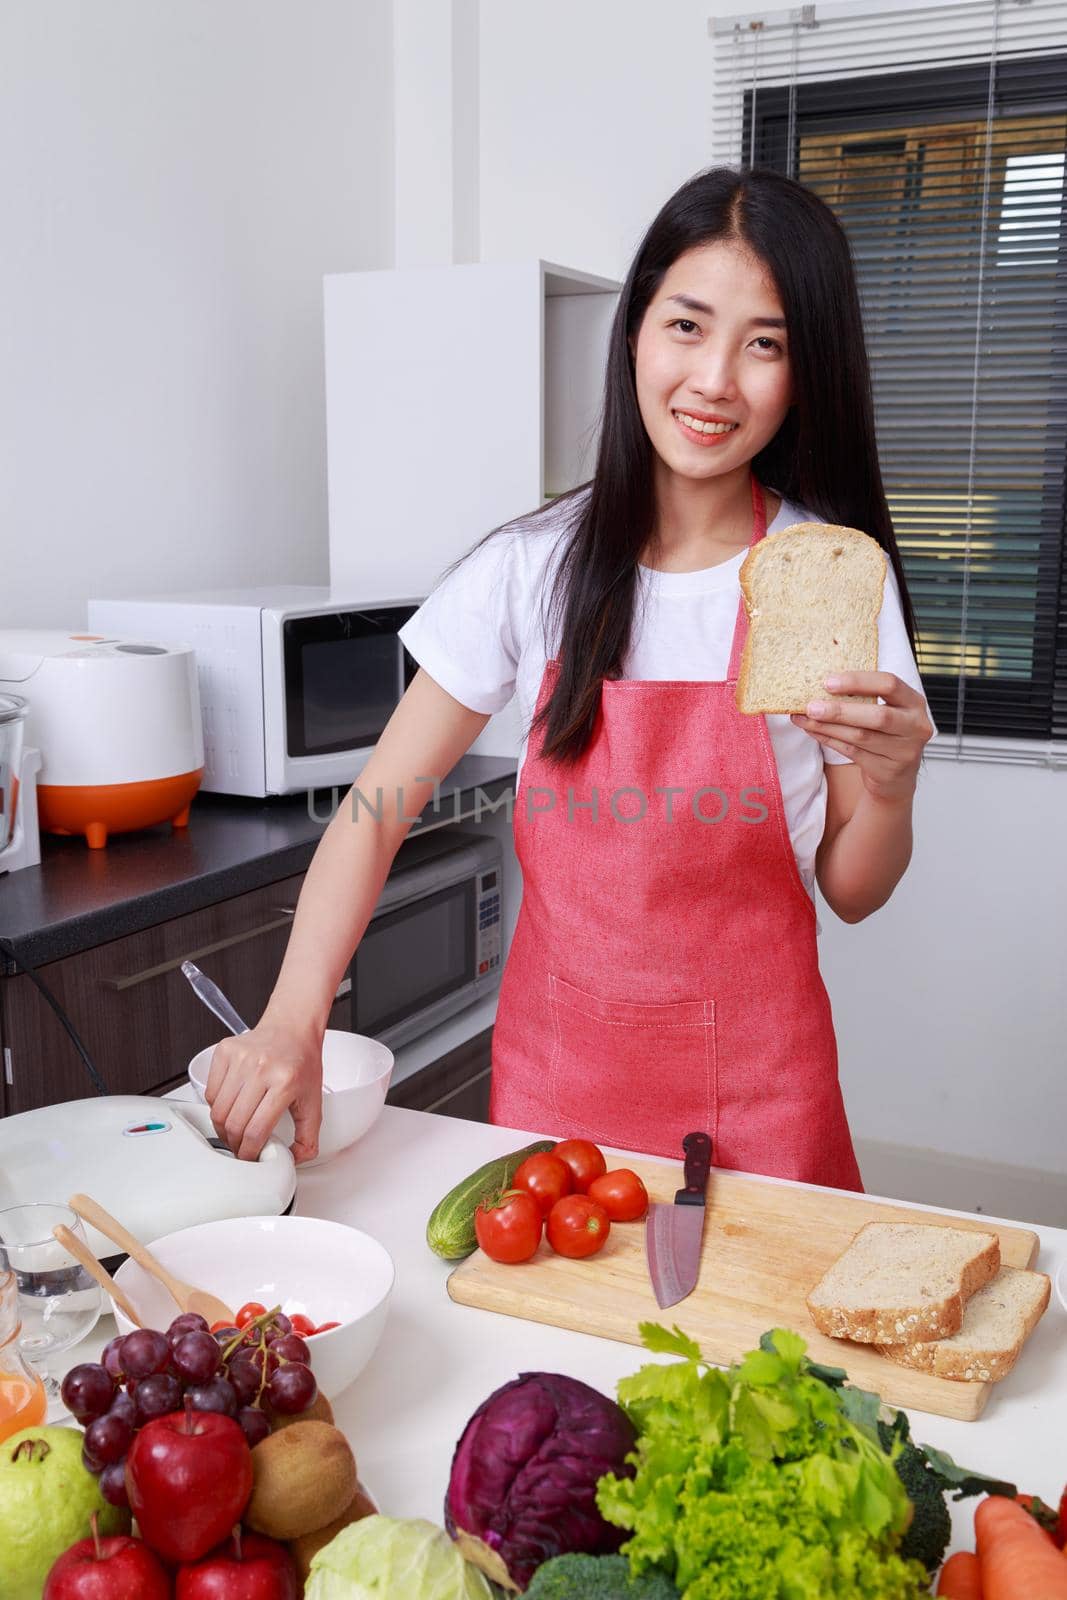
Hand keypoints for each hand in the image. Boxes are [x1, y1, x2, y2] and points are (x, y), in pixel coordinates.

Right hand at [204, 1016, 323, 1162]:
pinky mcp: (225, 1051)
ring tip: (234, 1129)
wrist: (292, 1027)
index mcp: (285, 1082)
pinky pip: (210, 1092)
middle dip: (234, 1144)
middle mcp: (261, 1068)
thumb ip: (309, 1136)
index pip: (256, 1130)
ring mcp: (240, 1058)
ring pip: (217, 1110)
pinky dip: (216, 1106)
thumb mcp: (314, 1101)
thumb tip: (295, 1159)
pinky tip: (231, 1105)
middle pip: (233, 1123)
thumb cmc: (302, 1062)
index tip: (249, 1157)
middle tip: (240, 1147)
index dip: (249, 1152)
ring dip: (223, 1128)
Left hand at [790, 671, 934, 801]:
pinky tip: (813, 731)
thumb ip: (863, 696)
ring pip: (860, 736)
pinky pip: (852, 752)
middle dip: (840, 711)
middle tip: (811, 707)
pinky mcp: (886, 769)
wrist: (896, 775)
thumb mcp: (886, 709)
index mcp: (914, 702)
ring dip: (828, 726)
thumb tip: (819, 684)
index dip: (858, 681)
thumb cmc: (886, 733)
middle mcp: (915, 726)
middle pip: (877, 716)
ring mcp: (903, 751)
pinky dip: (829, 740)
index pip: (889, 684)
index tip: (829, 682)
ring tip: (805, 718)